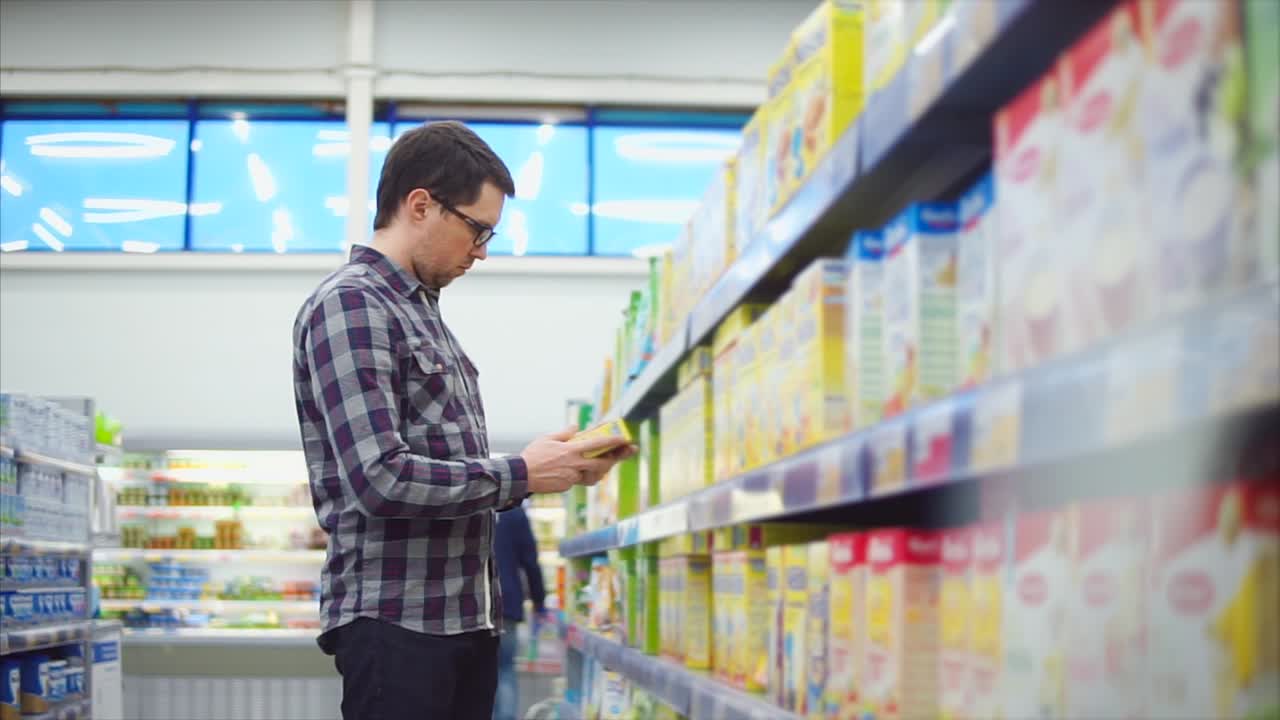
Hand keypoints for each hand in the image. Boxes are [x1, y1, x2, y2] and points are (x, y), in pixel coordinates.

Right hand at [519, 426, 633, 494]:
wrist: (521, 475)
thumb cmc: (533, 455)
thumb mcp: (548, 438)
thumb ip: (564, 433)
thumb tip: (576, 426)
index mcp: (571, 450)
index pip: (597, 444)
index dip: (613, 441)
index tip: (624, 438)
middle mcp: (574, 464)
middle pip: (602, 463)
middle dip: (615, 458)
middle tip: (624, 453)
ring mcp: (571, 477)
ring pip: (593, 474)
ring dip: (601, 469)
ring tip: (605, 462)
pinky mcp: (567, 486)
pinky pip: (579, 480)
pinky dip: (582, 475)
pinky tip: (581, 470)